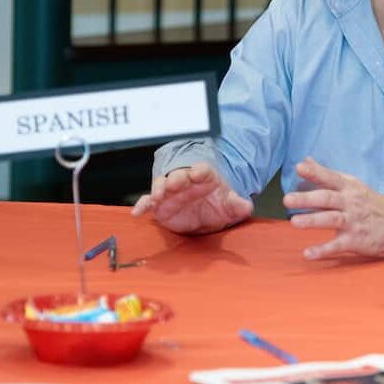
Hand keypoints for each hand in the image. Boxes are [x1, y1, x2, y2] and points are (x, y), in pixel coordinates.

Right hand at [130, 162, 252, 234]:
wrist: (207, 213)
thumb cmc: (217, 204)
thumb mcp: (230, 206)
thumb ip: (238, 205)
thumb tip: (246, 206)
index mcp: (205, 176)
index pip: (203, 170)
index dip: (200, 170)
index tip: (199, 172)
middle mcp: (186, 181)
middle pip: (180, 175)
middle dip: (177, 178)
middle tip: (175, 182)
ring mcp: (171, 192)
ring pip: (162, 185)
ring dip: (160, 189)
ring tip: (159, 195)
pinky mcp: (160, 205)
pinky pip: (149, 202)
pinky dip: (143, 205)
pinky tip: (138, 212)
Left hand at [282, 158, 383, 259]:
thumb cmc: (369, 202)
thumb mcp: (352, 184)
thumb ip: (326, 175)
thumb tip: (304, 161)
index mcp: (349, 187)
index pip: (330, 178)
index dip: (315, 172)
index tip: (299, 167)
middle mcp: (350, 203)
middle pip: (328, 199)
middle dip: (307, 199)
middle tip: (287, 200)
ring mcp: (353, 222)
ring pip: (332, 220)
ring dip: (313, 221)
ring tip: (294, 222)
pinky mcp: (355, 240)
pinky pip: (337, 245)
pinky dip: (323, 250)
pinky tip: (308, 253)